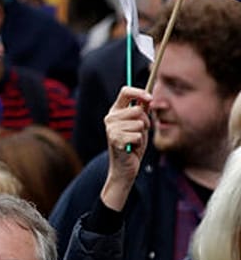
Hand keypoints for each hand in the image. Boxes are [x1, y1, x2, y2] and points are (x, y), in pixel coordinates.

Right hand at [101, 86, 150, 211]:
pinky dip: (139, 143)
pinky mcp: (115, 140)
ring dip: (142, 134)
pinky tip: (131, 147)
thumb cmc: (133, 144)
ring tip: (134, 141)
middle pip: (137, 110)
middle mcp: (110, 118)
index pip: (125, 92)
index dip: (139, 92)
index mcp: (115, 111)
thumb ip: (142, 110)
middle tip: (140, 132)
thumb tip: (148, 97)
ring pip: (139, 124)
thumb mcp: (139, 124)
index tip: (150, 98)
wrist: (125, 166)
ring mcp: (111, 129)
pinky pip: (137, 136)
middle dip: (145, 122)